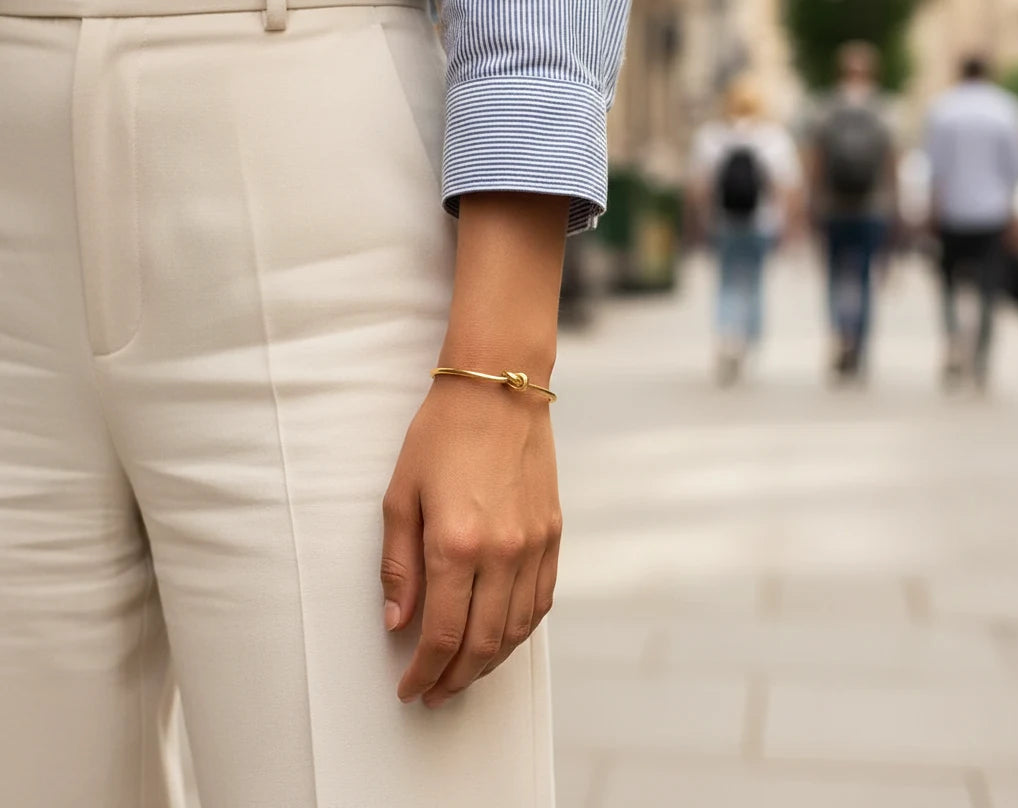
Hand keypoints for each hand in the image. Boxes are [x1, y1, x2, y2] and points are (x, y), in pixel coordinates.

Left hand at [380, 375, 560, 708]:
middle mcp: (502, 552)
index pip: (442, 635)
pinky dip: (520, 631)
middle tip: (433, 693)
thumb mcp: (401, 495)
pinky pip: (541, 601)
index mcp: (456, 544)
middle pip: (482, 644)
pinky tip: (502, 638)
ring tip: (463, 674)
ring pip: (516, 631)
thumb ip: (399, 566)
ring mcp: (534, 545)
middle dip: (454, 679)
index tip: (409, 688)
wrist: (499, 391)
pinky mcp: (553, 534)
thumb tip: (398, 623)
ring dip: (488, 664)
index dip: (423, 672)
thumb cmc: (441, 435)